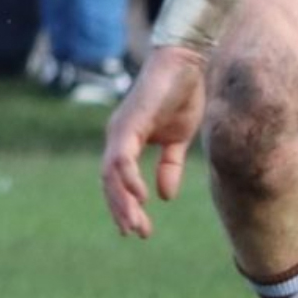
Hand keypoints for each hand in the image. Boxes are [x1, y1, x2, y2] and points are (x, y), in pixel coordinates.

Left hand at [101, 46, 208, 237]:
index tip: (136, 228)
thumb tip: (165, 197)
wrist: (187, 64)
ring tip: (136, 224)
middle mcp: (117, 137)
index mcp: (126, 142)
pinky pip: (122, 157)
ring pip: (112, 174)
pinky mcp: (129, 123)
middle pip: (110, 182)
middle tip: (136, 233)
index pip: (117, 181)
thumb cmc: (182, 96)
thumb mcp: (177, 141)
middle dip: (122, 210)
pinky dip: (129, 178)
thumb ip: (168, 167)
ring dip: (123, 201)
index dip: (124, 204)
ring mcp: (120, 130)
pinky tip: (140, 197)